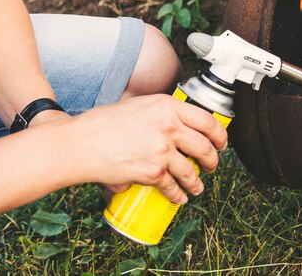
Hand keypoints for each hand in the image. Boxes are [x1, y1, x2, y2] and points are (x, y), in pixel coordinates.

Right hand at [70, 94, 227, 203]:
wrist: (80, 143)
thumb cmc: (102, 124)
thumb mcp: (138, 106)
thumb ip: (160, 113)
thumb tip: (178, 124)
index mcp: (167, 106)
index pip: (207, 120)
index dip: (220, 134)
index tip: (222, 142)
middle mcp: (169, 125)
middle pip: (205, 146)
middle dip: (213, 160)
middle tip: (212, 165)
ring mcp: (162, 149)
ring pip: (191, 170)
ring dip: (197, 182)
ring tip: (197, 187)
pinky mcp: (153, 171)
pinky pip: (173, 186)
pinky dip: (178, 195)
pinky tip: (179, 197)